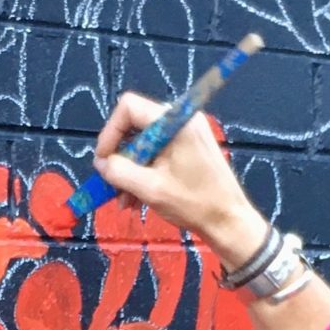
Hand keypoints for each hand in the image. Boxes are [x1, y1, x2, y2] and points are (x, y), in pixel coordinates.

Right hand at [92, 92, 269, 267]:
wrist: (229, 221)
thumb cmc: (195, 204)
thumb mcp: (150, 188)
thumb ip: (119, 172)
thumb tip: (100, 163)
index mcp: (175, 122)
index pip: (129, 108)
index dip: (110, 132)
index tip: (103, 160)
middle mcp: (181, 120)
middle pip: (135, 126)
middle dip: (121, 157)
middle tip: (112, 184)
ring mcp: (187, 133)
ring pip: (144, 143)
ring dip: (130, 170)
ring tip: (125, 200)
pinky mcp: (190, 147)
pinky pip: (158, 152)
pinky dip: (145, 172)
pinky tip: (138, 198)